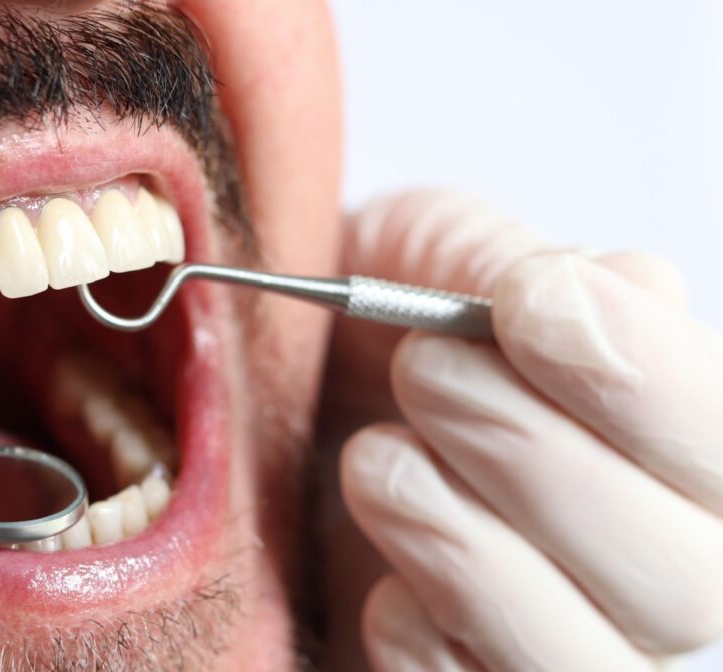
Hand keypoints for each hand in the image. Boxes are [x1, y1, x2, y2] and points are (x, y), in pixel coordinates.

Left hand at [334, 191, 722, 670]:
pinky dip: (414, 632)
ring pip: (585, 661)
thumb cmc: (370, 327)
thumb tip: (624, 285)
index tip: (524, 306)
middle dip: (534, 457)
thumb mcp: (420, 256)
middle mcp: (650, 559)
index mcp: (670, 438)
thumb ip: (507, 264)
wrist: (283, 401)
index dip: (642, 376)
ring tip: (376, 461)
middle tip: (423, 372)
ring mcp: (568, 640)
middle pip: (683, 578)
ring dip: (465, 550)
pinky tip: (379, 572)